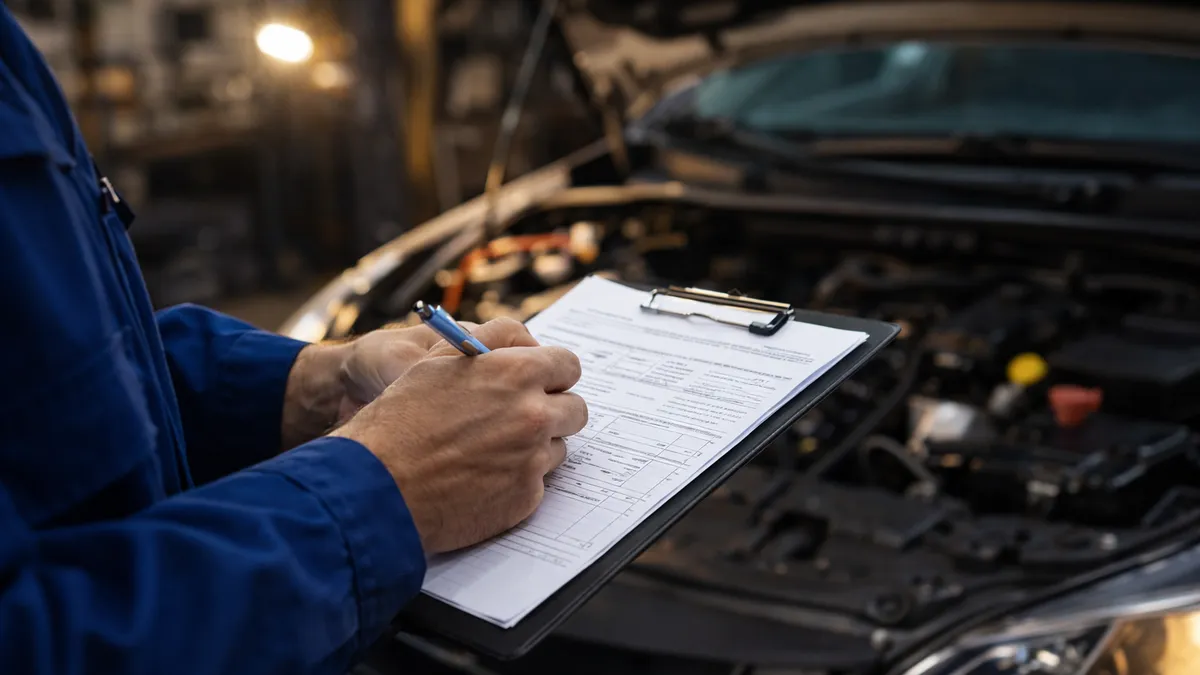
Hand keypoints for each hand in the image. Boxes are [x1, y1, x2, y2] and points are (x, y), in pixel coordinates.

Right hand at [331, 318, 588, 552]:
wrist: (376, 487)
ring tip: (489, 451)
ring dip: (535, 447)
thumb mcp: (437, 361)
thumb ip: (489, 345)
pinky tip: (480, 479)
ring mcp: (533, 460)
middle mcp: (534, 415)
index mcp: (516, 374)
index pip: (567, 365)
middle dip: (553, 410)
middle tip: (522, 418)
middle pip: (574, 409)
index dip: (553, 373)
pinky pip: (537, 483)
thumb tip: (524, 343)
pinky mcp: (526, 498)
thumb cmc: (398, 421)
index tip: (542, 381)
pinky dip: (515, 481)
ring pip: (558, 448)